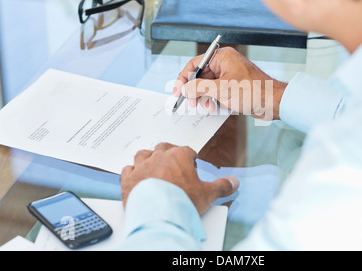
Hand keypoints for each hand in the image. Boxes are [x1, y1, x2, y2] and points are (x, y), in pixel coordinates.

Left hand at [121, 143, 238, 214]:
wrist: (159, 214)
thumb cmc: (182, 201)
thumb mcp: (208, 194)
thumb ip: (222, 186)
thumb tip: (234, 182)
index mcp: (179, 157)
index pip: (186, 150)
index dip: (190, 157)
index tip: (191, 164)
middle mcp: (159, 157)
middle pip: (163, 147)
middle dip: (168, 152)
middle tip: (172, 161)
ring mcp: (142, 167)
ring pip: (143, 154)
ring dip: (147, 158)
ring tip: (152, 165)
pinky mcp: (129, 179)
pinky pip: (127, 169)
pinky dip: (131, 172)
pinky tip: (135, 176)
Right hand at [173, 47, 286, 119]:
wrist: (273, 102)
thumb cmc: (253, 92)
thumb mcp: (222, 90)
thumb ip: (200, 88)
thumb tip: (185, 88)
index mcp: (222, 57)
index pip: (195, 64)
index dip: (184, 78)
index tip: (178, 92)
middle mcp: (225, 63)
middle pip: (200, 76)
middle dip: (196, 91)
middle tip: (192, 103)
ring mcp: (229, 75)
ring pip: (208, 86)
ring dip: (205, 98)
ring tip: (209, 107)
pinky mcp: (233, 87)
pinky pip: (217, 92)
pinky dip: (214, 101)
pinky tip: (218, 108)